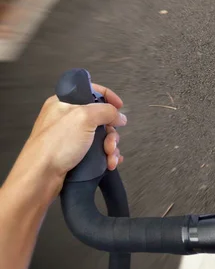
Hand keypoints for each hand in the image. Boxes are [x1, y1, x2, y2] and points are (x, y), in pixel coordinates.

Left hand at [8, 84, 126, 203]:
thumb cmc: (55, 145)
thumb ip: (106, 111)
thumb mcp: (84, 118)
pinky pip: (97, 150)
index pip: (91, 91)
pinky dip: (106, 156)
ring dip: (111, 146)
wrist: (41, 177)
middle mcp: (67, 118)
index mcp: (64, 103)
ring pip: (101, 136)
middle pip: (100, 117)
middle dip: (111, 131)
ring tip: (109, 156)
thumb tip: (119, 116)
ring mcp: (71, 137)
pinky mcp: (74, 154)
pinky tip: (110, 162)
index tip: (120, 107)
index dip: (108, 97)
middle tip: (110, 142)